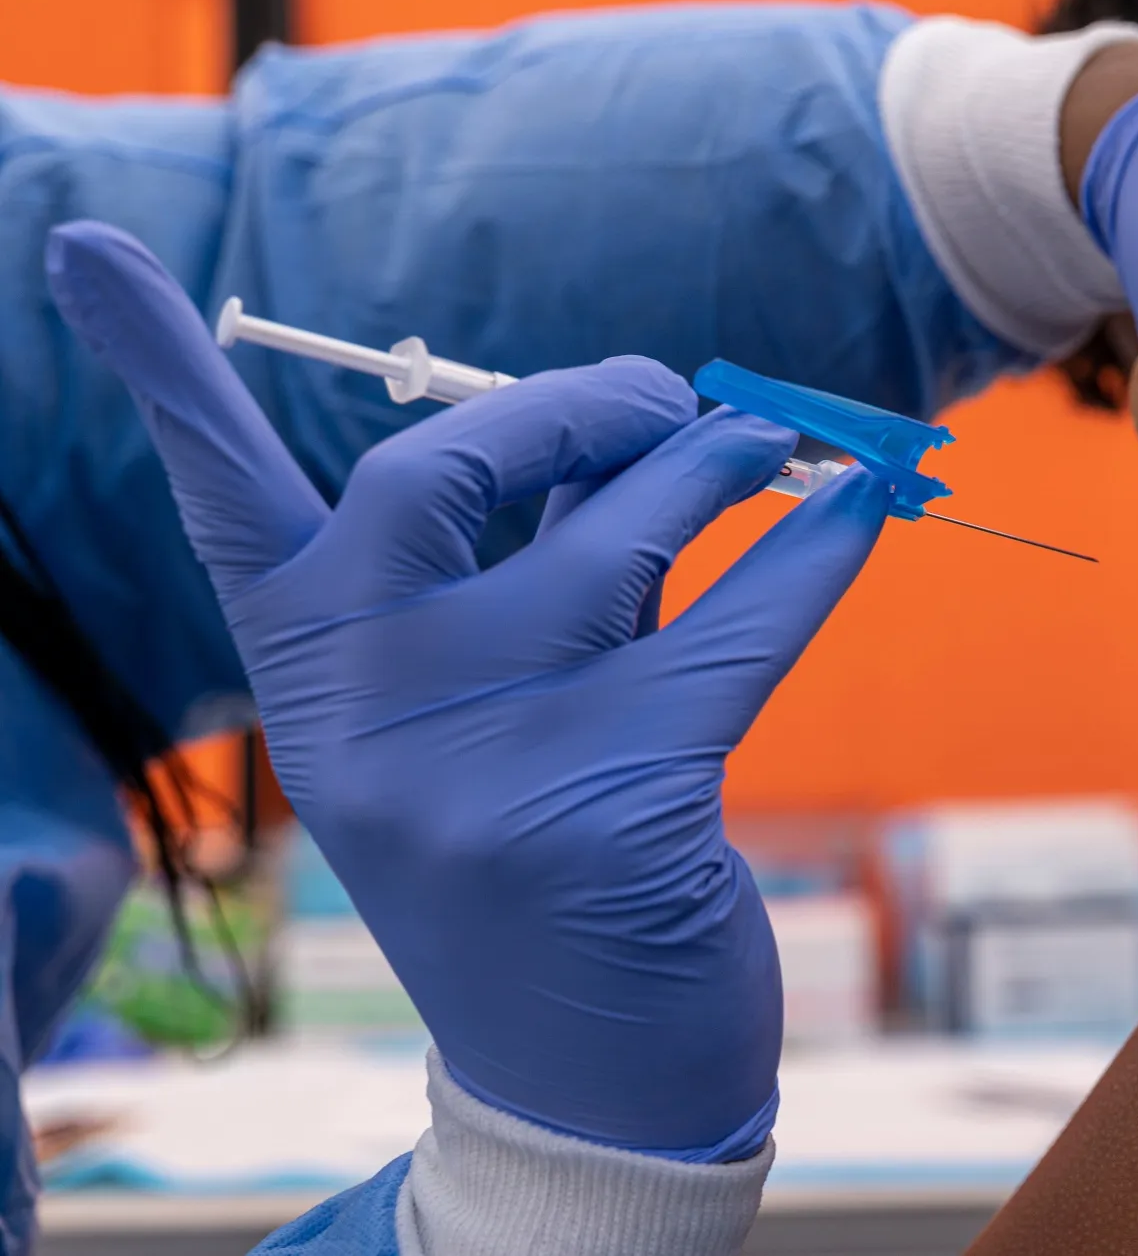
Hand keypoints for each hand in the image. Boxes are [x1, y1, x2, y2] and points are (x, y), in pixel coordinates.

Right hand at [46, 221, 891, 1157]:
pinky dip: (814, 554)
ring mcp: (478, 759)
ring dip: (715, 466)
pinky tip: (861, 513)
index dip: (160, 376)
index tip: (86, 245)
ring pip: (614, 540)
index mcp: (311, 679)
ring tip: (780, 447)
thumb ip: (525, 577)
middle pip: (436, 472)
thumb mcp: (486, 720)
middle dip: (572, 404)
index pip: (221, 504)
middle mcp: (364, 708)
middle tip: (673, 401)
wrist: (583, 1082)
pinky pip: (739, 624)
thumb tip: (644, 426)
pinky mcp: (612, 797)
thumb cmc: (536, 866)